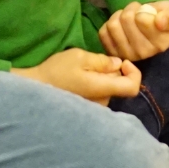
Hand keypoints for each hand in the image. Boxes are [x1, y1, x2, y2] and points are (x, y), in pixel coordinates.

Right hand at [12, 47, 142, 101]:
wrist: (34, 90)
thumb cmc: (56, 71)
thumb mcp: (79, 57)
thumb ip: (101, 61)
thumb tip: (117, 64)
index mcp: (102, 89)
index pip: (133, 88)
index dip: (134, 73)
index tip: (122, 62)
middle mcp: (102, 102)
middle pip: (119, 85)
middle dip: (113, 72)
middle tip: (94, 62)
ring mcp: (95, 108)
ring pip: (109, 89)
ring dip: (103, 78)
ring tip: (83, 71)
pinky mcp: (87, 110)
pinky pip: (99, 95)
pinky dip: (95, 85)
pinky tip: (79, 80)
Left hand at [98, 0, 168, 60]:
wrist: (154, 30)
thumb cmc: (166, 19)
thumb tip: (159, 22)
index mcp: (159, 44)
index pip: (141, 18)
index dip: (144, 9)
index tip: (150, 11)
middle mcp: (143, 53)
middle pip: (126, 19)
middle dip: (132, 10)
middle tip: (138, 13)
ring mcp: (126, 55)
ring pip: (113, 25)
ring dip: (120, 15)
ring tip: (130, 18)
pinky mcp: (113, 53)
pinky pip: (103, 32)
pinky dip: (110, 24)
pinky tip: (120, 26)